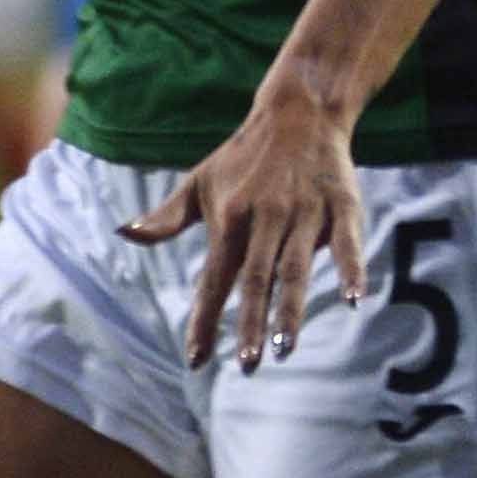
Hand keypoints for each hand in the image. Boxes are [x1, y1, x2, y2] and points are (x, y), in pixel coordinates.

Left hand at [125, 83, 364, 370]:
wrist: (298, 113)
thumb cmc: (242, 158)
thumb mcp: (199, 182)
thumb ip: (166, 217)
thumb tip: (123, 234)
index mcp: (229, 219)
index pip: (213, 278)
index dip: (204, 318)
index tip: (196, 358)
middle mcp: (265, 218)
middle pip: (255, 279)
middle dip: (249, 323)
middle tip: (246, 364)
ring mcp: (304, 213)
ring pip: (295, 268)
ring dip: (291, 309)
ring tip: (285, 347)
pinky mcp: (341, 205)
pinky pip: (347, 242)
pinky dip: (350, 269)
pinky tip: (353, 300)